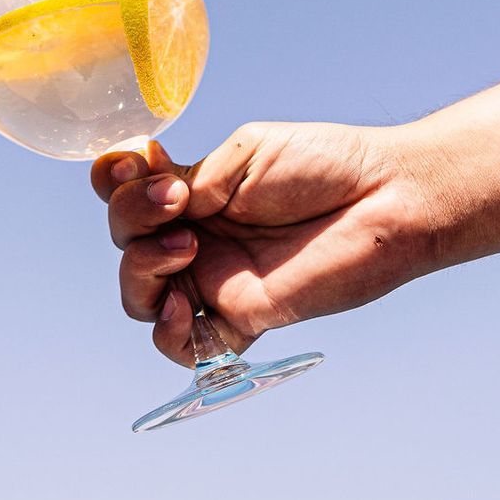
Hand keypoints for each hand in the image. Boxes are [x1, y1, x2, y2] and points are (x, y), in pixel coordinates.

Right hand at [91, 123, 443, 365]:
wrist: (386, 197)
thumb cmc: (326, 164)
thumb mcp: (245, 152)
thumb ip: (194, 180)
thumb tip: (162, 205)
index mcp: (194, 194)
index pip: (126, 194)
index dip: (114, 181)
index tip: (135, 162)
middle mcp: (198, 238)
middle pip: (125, 242)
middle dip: (132, 216)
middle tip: (177, 200)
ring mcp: (216, 280)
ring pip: (140, 295)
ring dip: (141, 267)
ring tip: (186, 245)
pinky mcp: (243, 319)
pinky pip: (183, 346)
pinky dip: (168, 331)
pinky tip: (184, 306)